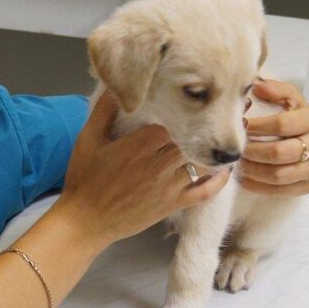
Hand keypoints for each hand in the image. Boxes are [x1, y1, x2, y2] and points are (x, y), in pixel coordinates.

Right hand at [57, 92, 230, 247]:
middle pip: (193, 139)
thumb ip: (103, 112)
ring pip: (202, 162)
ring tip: (224, 137)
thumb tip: (115, 86)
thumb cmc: (84, 180)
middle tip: (221, 113)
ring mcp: (170, 185)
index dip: (183, 111)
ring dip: (213, 150)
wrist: (86, 221)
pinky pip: (204, 192)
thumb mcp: (87, 140)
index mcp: (141, 144)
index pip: (175, 120)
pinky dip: (218, 181)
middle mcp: (160, 163)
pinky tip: (224, 170)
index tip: (187, 104)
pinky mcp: (173, 204)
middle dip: (206, 127)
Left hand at [240, 79, 308, 195]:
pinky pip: (280, 191)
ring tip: (238, 163)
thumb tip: (256, 85)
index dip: (257, 127)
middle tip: (236, 148)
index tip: (240, 126)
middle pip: (279, 153)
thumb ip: (277, 90)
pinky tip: (245, 178)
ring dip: (253, 170)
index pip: (281, 125)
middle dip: (252, 151)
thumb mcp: (293, 99)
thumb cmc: (300, 118)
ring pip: (278, 175)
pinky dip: (258, 185)